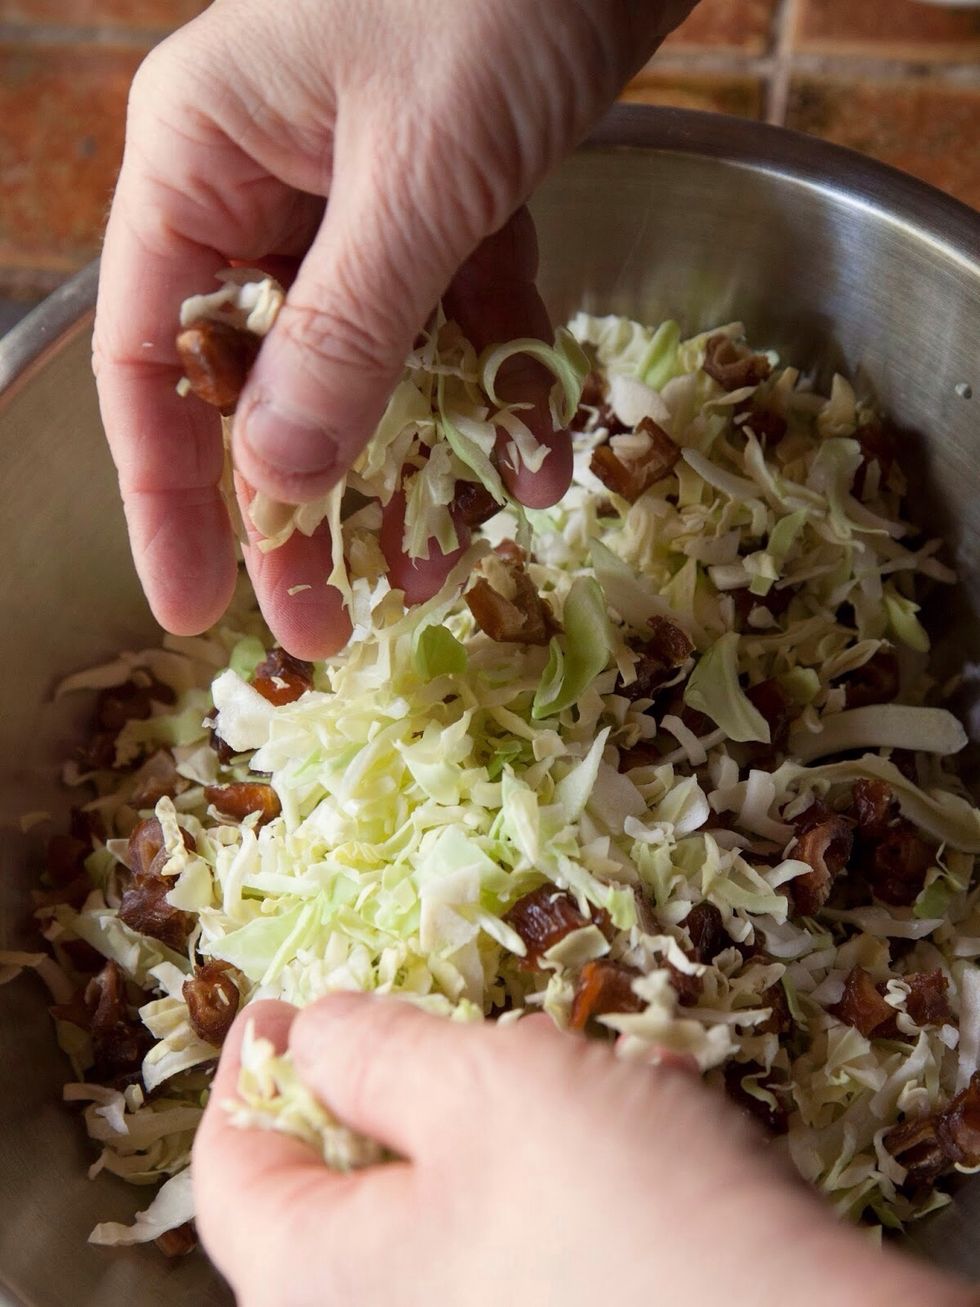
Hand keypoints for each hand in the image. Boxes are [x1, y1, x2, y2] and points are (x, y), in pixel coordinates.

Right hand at [93, 0, 694, 657]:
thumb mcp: (419, 173)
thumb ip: (348, 332)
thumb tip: (278, 479)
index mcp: (203, 159)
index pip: (152, 361)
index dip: (168, 496)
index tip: (192, 606)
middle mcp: (268, 183)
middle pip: (261, 383)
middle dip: (302, 507)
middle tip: (330, 624)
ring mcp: (364, 192)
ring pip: (371, 366)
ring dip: (415, 464)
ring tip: (451, 563)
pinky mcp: (456, 195)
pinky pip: (463, 320)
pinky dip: (501, 388)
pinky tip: (542, 457)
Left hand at [194, 995, 974, 1306]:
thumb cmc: (616, 1210)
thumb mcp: (482, 1088)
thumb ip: (377, 1050)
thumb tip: (312, 1031)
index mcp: (323, 1283)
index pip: (229, 1175)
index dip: (247, 1071)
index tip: (280, 1002)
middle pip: (334, 1192)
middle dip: (381, 1085)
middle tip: (428, 1016)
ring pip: (437, 1203)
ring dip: (480, 1118)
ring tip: (555, 1066)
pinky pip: (511, 1232)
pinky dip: (541, 1165)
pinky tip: (622, 1126)